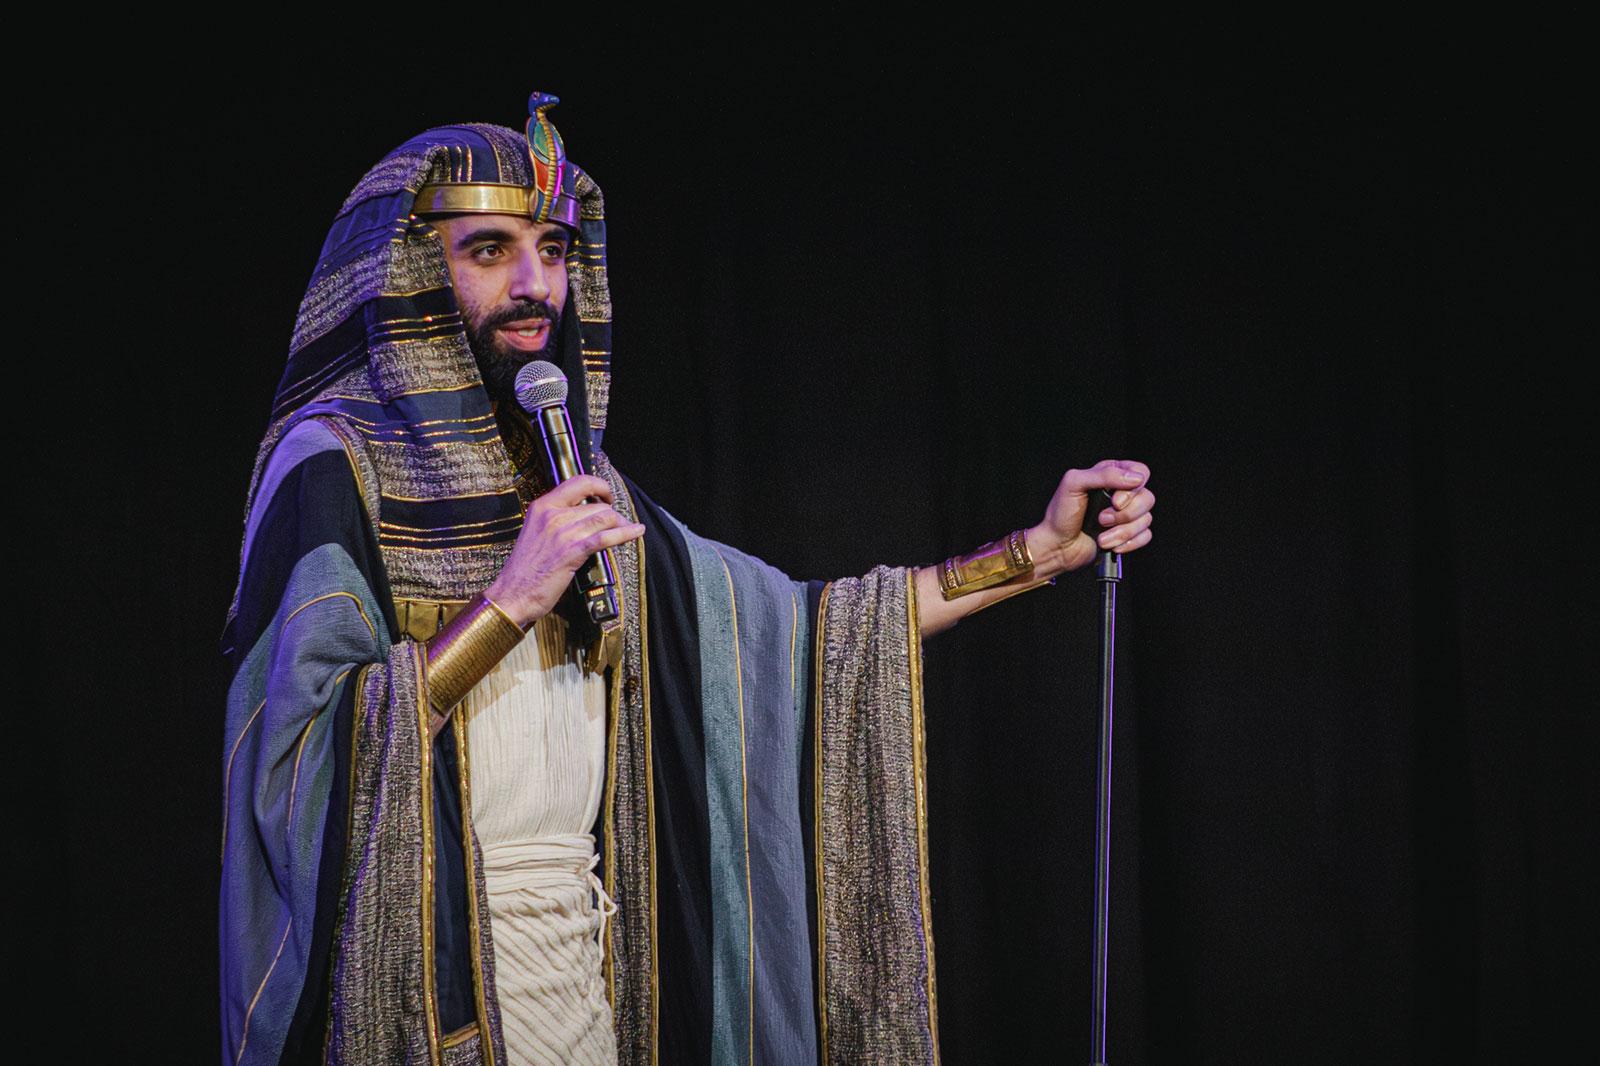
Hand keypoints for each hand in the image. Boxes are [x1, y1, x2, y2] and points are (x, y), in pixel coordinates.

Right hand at [484, 474, 645, 627]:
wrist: (512, 594)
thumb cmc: (525, 570)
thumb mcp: (536, 533)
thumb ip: (557, 521)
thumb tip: (585, 517)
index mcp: (542, 507)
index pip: (578, 483)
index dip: (599, 486)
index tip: (607, 496)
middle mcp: (552, 514)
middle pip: (596, 504)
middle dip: (613, 514)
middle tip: (619, 524)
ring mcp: (562, 532)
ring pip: (604, 517)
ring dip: (621, 524)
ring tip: (627, 530)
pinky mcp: (572, 551)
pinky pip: (605, 536)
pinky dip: (626, 533)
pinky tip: (637, 532)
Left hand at [1031, 459, 1154, 573]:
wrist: (1057, 547)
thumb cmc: (1060, 515)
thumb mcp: (1074, 484)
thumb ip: (1104, 474)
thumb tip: (1135, 478)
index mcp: (1110, 475)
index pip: (1140, 472)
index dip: (1133, 488)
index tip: (1116, 501)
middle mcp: (1121, 493)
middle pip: (1147, 498)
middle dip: (1125, 514)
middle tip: (1101, 519)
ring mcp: (1126, 515)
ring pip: (1146, 519)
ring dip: (1122, 532)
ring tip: (1101, 537)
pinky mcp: (1128, 534)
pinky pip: (1145, 536)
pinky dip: (1128, 543)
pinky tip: (1111, 544)